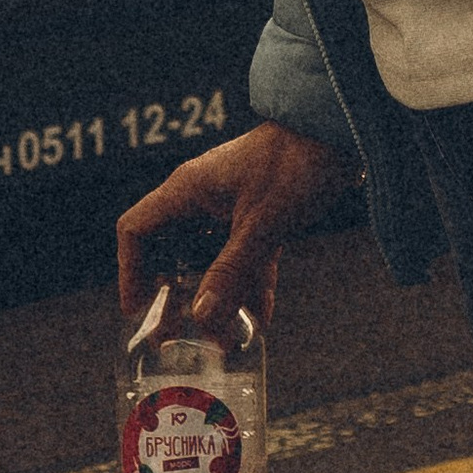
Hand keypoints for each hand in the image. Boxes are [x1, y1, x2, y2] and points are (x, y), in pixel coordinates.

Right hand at [117, 121, 360, 325]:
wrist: (342, 129)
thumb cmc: (298, 162)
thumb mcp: (263, 223)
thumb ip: (232, 271)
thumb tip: (201, 316)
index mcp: (189, 189)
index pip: (137, 230)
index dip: (130, 271)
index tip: (138, 310)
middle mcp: (203, 196)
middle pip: (170, 251)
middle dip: (172, 297)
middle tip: (173, 338)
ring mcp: (231, 204)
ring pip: (210, 258)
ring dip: (214, 298)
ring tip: (220, 342)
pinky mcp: (260, 212)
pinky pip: (243, 256)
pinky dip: (248, 285)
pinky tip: (260, 320)